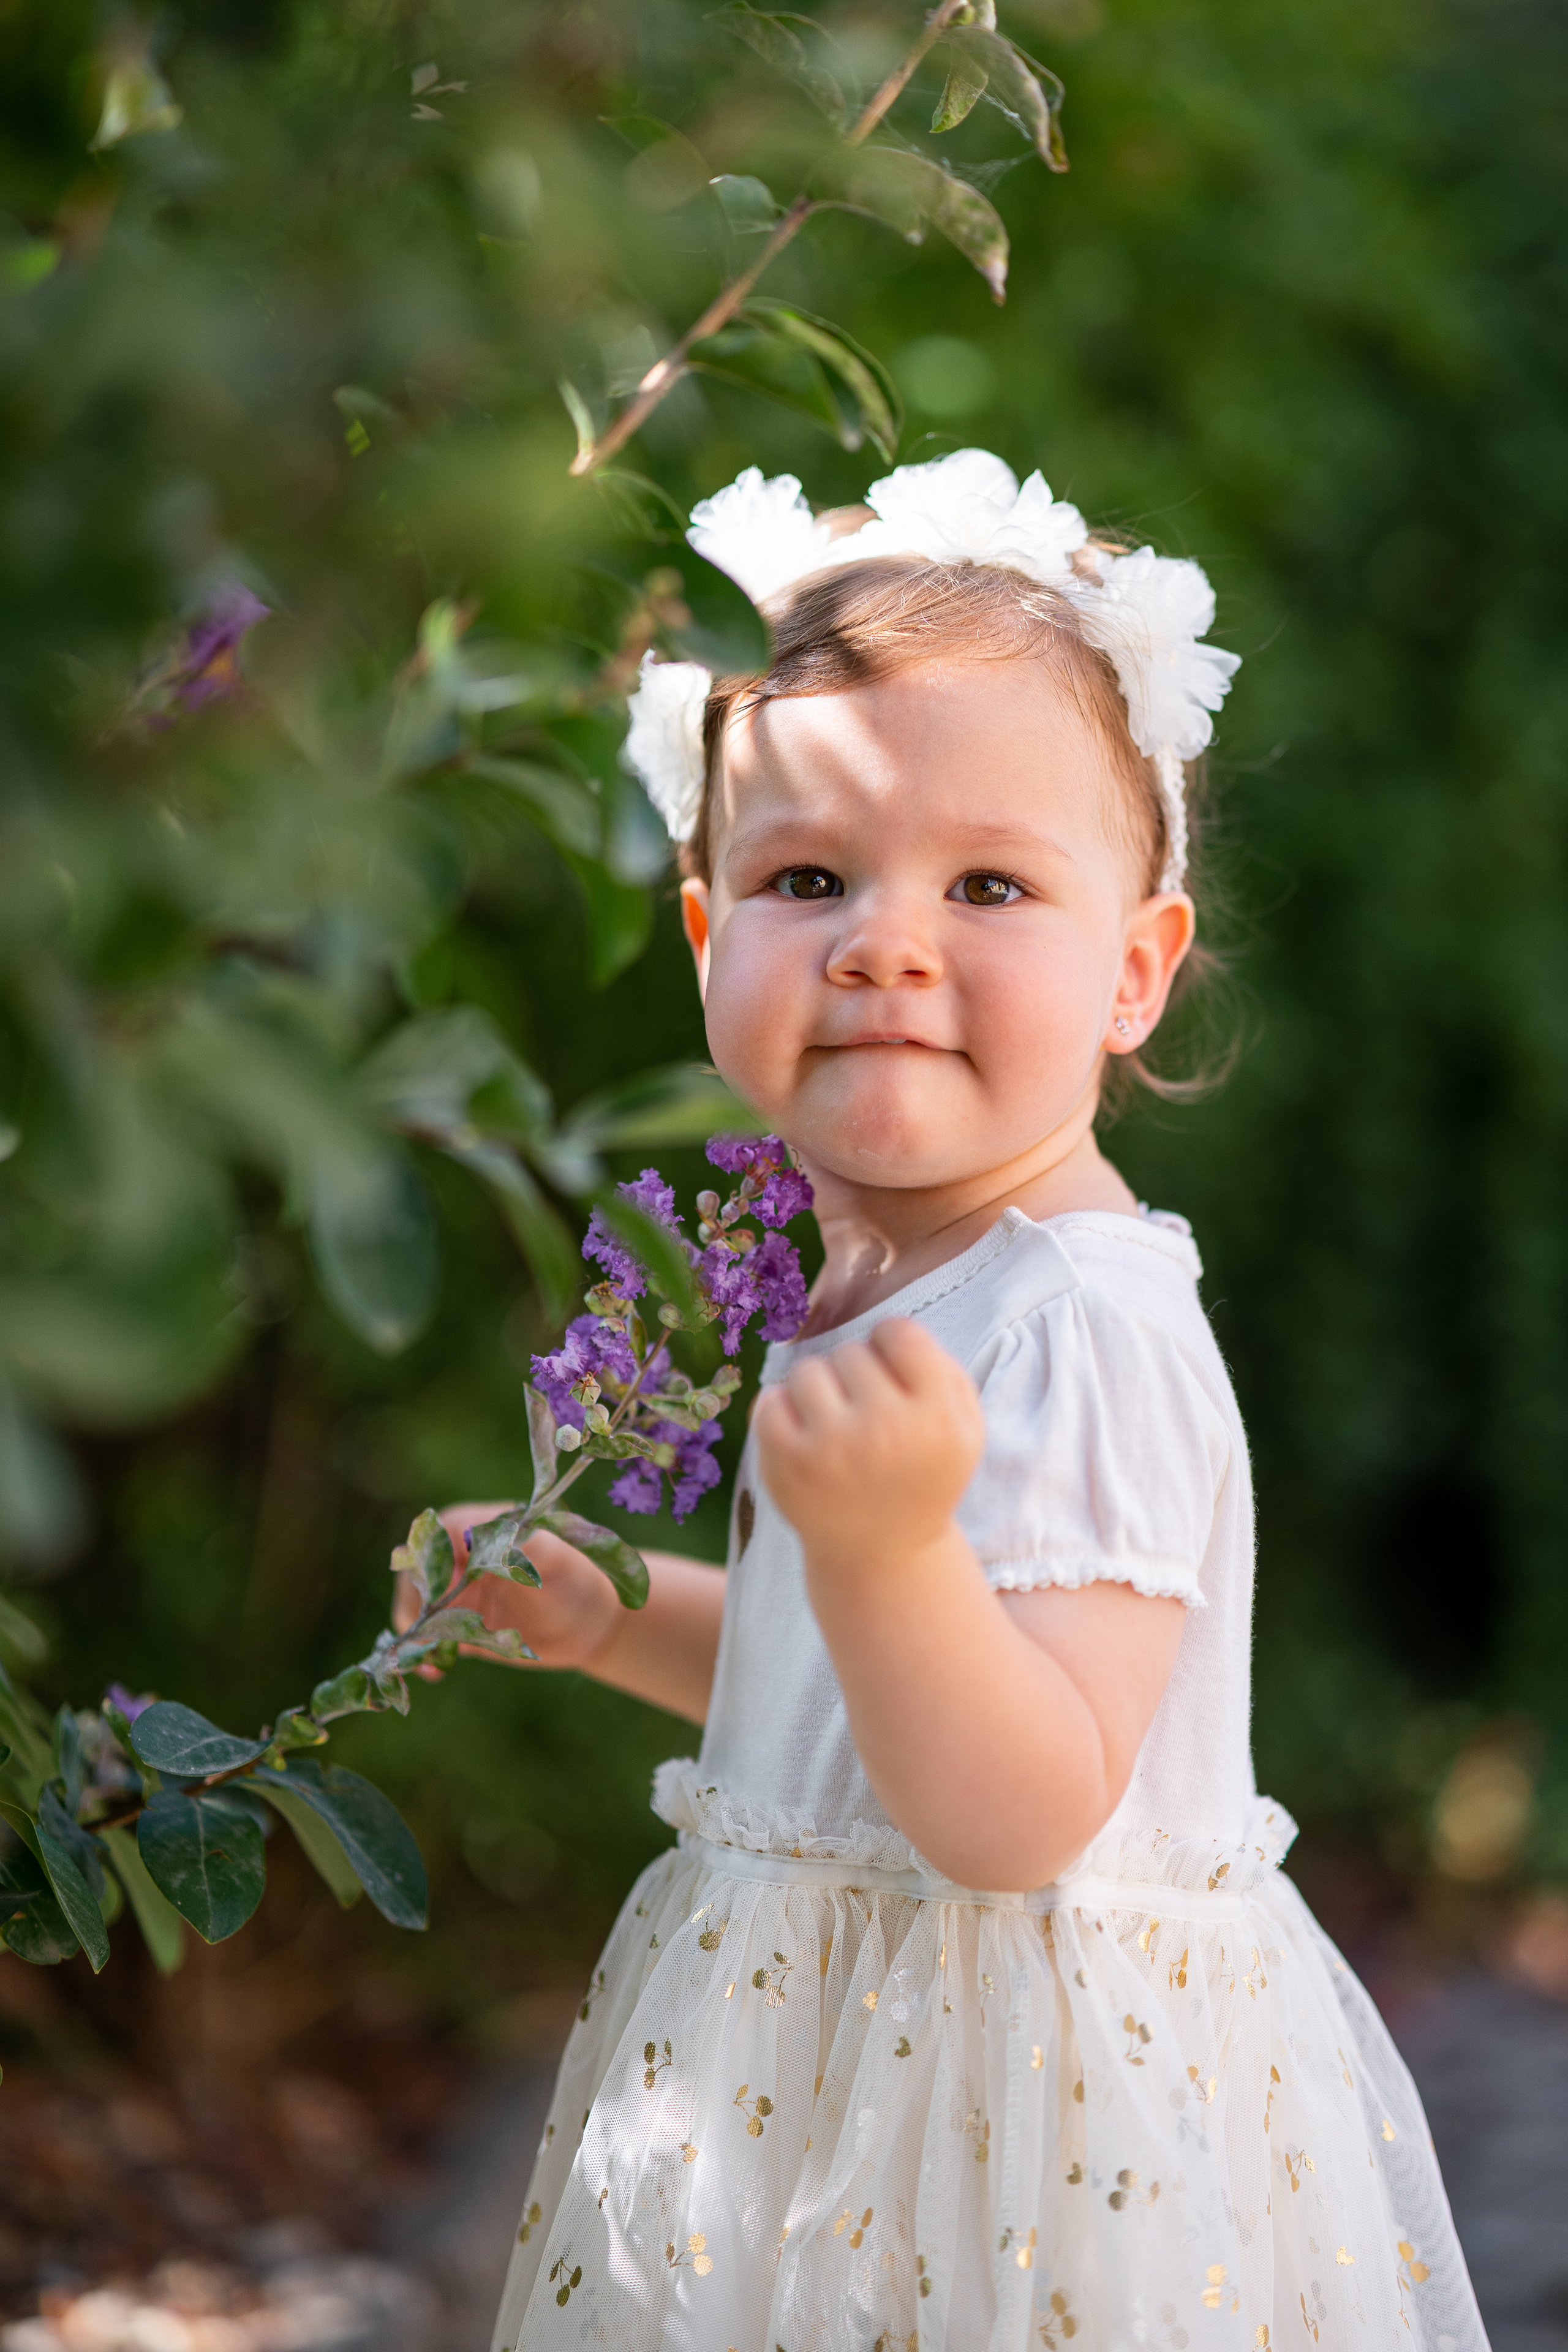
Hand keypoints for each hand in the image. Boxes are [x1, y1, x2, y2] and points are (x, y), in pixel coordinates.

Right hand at [391, 1501, 622, 1675]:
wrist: (591, 1625)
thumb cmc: (577, 1581)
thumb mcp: (553, 1560)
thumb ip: (518, 1546)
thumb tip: (473, 1534)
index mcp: (481, 1529)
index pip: (437, 1536)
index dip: (432, 1562)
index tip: (444, 1593)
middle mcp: (462, 1559)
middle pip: (418, 1573)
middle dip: (417, 1602)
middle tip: (431, 1631)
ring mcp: (459, 1594)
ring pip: (417, 1608)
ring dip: (417, 1631)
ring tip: (431, 1657)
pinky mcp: (460, 1626)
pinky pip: (429, 1638)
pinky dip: (425, 1654)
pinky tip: (434, 1670)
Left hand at [754, 1319, 985, 1576]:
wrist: (881, 1554)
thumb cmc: (921, 1476)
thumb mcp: (964, 1430)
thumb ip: (944, 1368)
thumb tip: (891, 1327)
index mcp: (938, 1417)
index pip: (900, 1332)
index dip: (890, 1346)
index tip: (889, 1375)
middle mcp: (888, 1430)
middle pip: (851, 1352)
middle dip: (854, 1376)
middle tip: (864, 1416)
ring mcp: (833, 1448)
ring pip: (808, 1370)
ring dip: (817, 1391)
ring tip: (833, 1427)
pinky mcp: (788, 1464)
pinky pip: (770, 1400)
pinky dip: (780, 1411)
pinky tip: (802, 1437)